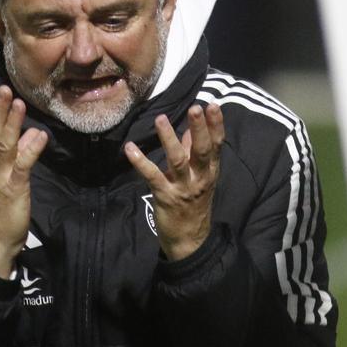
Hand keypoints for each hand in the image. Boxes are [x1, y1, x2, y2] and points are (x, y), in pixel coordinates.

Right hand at [0, 86, 47, 278]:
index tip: (1, 91)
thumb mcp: (2, 177)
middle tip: (4, 89)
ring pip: (4, 146)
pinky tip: (39, 136)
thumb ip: (15, 154)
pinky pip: (21, 165)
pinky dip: (30, 149)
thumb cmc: (0, 207)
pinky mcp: (13, 189)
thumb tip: (30, 132)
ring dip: (12, 123)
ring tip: (20, 104)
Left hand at [125, 103, 224, 260]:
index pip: (216, 145)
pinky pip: (152, 176)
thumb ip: (195, 153)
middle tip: (195, 108)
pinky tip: (130, 148)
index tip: (214, 106)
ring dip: (168, 139)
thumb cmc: (194, 204)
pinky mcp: (165, 196)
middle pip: (202, 151)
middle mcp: (200, 178)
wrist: (189, 240)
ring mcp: (182, 188)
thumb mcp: (201, 178)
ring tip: (160, 119)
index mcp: (210, 172)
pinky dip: (140, 161)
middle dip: (199, 129)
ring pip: (177, 161)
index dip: (216, 126)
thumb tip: (190, 130)